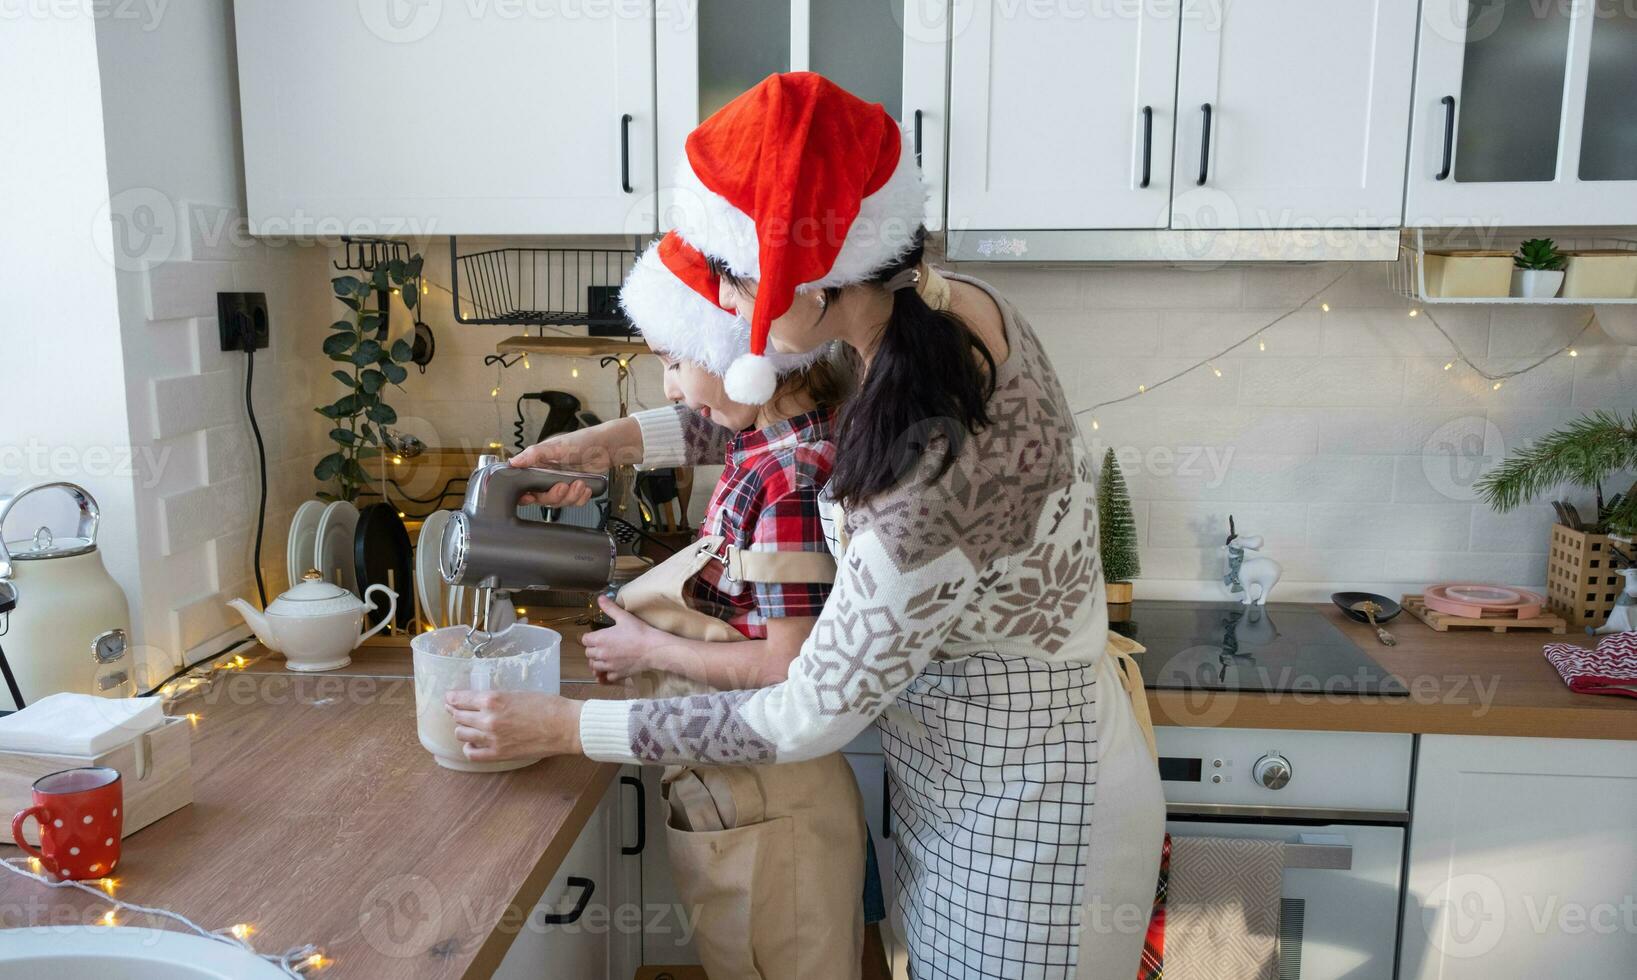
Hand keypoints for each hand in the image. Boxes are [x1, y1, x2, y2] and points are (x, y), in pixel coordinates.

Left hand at [444, 690, 582, 761]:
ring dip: (462, 728)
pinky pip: (472, 753)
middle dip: (455, 712)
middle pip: (458, 716)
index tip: (449, 698)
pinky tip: (472, 742)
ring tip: (466, 726)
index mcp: (493, 700)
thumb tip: (481, 702)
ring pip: (462, 733)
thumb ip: (497, 698)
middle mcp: (487, 719)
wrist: (565, 726)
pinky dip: (469, 747)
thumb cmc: (548, 706)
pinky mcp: (498, 754)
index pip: (460, 699)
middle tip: (454, 710)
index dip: (452, 698)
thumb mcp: (518, 693)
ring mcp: (491, 738)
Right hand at [510, 417, 641, 506]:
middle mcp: (548, 475)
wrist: (608, 447)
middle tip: (563, 486)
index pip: (524, 485)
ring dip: (571, 496)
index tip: (529, 497)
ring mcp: (562, 483)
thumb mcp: (556, 446)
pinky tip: (586, 488)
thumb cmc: (582, 441)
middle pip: (542, 498)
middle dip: (554, 495)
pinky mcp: (575, 489)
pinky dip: (581, 498)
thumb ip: (534, 455)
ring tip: (580, 484)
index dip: (525, 495)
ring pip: (559, 502)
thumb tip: (514, 462)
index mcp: (539, 464)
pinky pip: (574, 502)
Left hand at [582, 597, 659, 681]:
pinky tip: (612, 668)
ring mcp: (608, 665)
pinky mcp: (617, 674)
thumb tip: (600, 598)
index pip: (584, 640)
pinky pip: (606, 677)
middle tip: (602, 646)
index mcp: (600, 639)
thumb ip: (610, 608)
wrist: (652, 649)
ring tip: (605, 658)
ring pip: (594, 666)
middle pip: (588, 654)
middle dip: (593, 650)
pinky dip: (607, 674)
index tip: (596, 636)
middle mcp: (601, 653)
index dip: (589, 638)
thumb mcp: (624, 617)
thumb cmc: (639, 631)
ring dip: (597, 662)